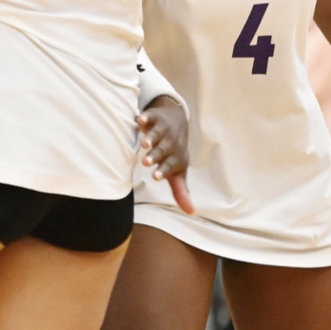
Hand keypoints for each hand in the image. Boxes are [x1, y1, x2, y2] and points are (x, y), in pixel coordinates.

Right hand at [138, 95, 192, 214]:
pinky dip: (146, 117)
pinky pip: (151, 116)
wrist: (178, 120)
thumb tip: (191, 212)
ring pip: (157, 134)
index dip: (163, 170)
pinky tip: (140, 119)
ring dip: (151, 138)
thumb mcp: (178, 170)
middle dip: (155, 156)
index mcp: (176, 158)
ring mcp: (164, 129)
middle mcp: (171, 143)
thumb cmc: (174, 151)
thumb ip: (180, 190)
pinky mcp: (155, 117)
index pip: (170, 166)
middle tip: (146, 161)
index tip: (155, 176)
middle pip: (163, 150)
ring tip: (144, 143)